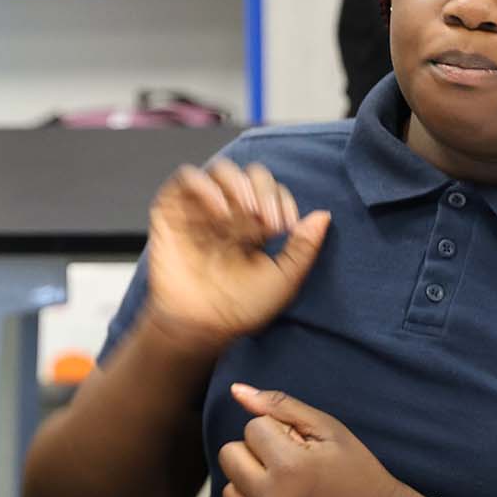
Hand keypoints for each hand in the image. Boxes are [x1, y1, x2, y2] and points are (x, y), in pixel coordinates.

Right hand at [142, 160, 329, 353]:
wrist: (199, 325)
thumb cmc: (238, 309)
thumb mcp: (283, 280)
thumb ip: (304, 248)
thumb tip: (323, 215)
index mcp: (252, 228)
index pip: (271, 192)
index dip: (282, 199)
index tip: (285, 225)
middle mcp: (227, 215)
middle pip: (249, 176)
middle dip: (263, 190)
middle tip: (266, 219)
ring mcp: (199, 211)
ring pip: (220, 170)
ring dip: (237, 183)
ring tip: (245, 209)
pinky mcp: (172, 211)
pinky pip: (186, 177)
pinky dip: (205, 185)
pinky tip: (219, 209)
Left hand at [216, 384, 419, 496]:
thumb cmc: (357, 474)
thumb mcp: (328, 430)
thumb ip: (279, 406)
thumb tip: (235, 390)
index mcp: (288, 466)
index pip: (252, 428)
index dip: (277, 433)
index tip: (301, 448)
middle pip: (230, 456)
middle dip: (255, 455)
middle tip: (288, 466)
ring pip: (228, 489)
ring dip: (250, 484)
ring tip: (285, 490)